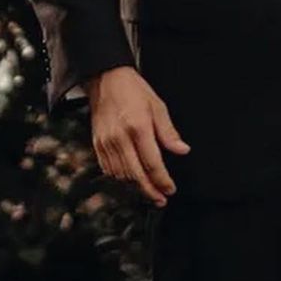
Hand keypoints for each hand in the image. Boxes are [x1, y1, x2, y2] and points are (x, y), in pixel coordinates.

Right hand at [86, 65, 189, 207]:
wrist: (106, 80)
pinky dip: (121, 178)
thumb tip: (183, 150)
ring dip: (136, 187)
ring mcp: (106, 143)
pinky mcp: (97, 145)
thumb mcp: (158, 106)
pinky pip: (109, 169)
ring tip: (149, 191)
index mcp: (138, 127)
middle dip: (149, 190)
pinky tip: (131, 180)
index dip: (162, 180)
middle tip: (161, 199)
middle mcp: (120, 139)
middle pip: (136, 174)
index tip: (170, 189)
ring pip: (121, 175)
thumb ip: (169, 132)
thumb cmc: (134, 91)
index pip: (152, 162)